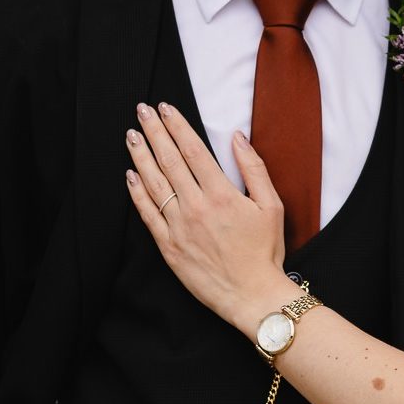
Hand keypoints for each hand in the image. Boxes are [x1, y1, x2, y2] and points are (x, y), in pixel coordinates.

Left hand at [124, 102, 292, 332]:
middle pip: (169, 160)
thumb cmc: (265, 252)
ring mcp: (178, 227)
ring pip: (154, 183)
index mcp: (222, 195)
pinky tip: (130, 175)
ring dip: (140, 156)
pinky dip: (137, 192)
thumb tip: (237, 137)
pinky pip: (147, 214)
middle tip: (141, 111)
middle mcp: (196, 207)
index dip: (177, 126)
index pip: (193, 150)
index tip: (165, 108)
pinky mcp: (168, 246)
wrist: (252, 295)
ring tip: (131, 135)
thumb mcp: (272, 206)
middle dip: (153, 132)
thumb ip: (254, 168)